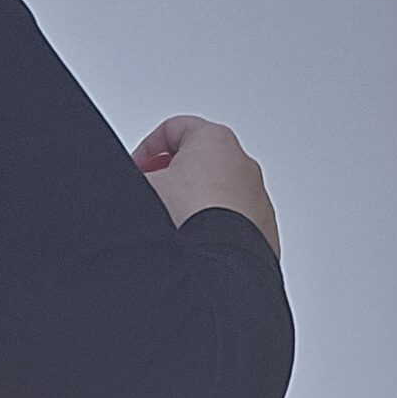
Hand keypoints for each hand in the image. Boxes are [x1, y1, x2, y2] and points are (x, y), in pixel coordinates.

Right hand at [132, 115, 280, 253]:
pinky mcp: (264, 231)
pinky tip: (199, 247)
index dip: (146, 149)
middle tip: (154, 198)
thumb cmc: (188, 222)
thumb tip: (132, 186)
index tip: (136, 170)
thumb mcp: (142, 189)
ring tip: (177, 228)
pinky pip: (235, 223)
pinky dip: (218, 230)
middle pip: (199, 161)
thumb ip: (134, 178)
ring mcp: (257, 198)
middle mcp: (242, 163)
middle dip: (174, 177)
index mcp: (213, 139)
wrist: (217, 268)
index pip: (172, 129)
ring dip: (197, 205)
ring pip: (219, 193)